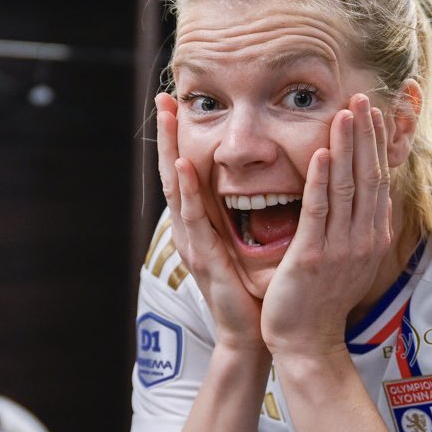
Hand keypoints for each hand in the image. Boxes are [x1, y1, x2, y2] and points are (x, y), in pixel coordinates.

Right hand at [156, 92, 264, 350]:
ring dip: (170, 149)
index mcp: (204, 227)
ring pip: (178, 188)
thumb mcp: (250, 245)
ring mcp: (195, 244)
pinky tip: (185, 164)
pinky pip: (196, 218)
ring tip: (165, 116)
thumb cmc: (256, 290)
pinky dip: (189, 190)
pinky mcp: (206, 259)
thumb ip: (252, 216)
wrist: (255, 334)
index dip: (181, 140)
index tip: (178, 105)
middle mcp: (193, 231)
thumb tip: (270, 184)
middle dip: (167, 135)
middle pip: (174, 173)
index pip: (190, 174)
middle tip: (162, 97)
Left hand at [261, 93, 391, 356]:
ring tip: (345, 112)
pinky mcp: (313, 257)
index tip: (373, 112)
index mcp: (372, 236)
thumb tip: (367, 199)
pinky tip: (321, 153)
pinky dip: (321, 181)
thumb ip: (357, 227)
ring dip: (346, 146)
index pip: (378, 180)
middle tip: (362, 97)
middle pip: (368, 176)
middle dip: (365, 135)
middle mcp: (364, 239)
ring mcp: (341, 248)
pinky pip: (320, 212)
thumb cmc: (323, 300)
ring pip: (347, 187)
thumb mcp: (350, 259)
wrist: (309, 343)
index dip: (376, 144)